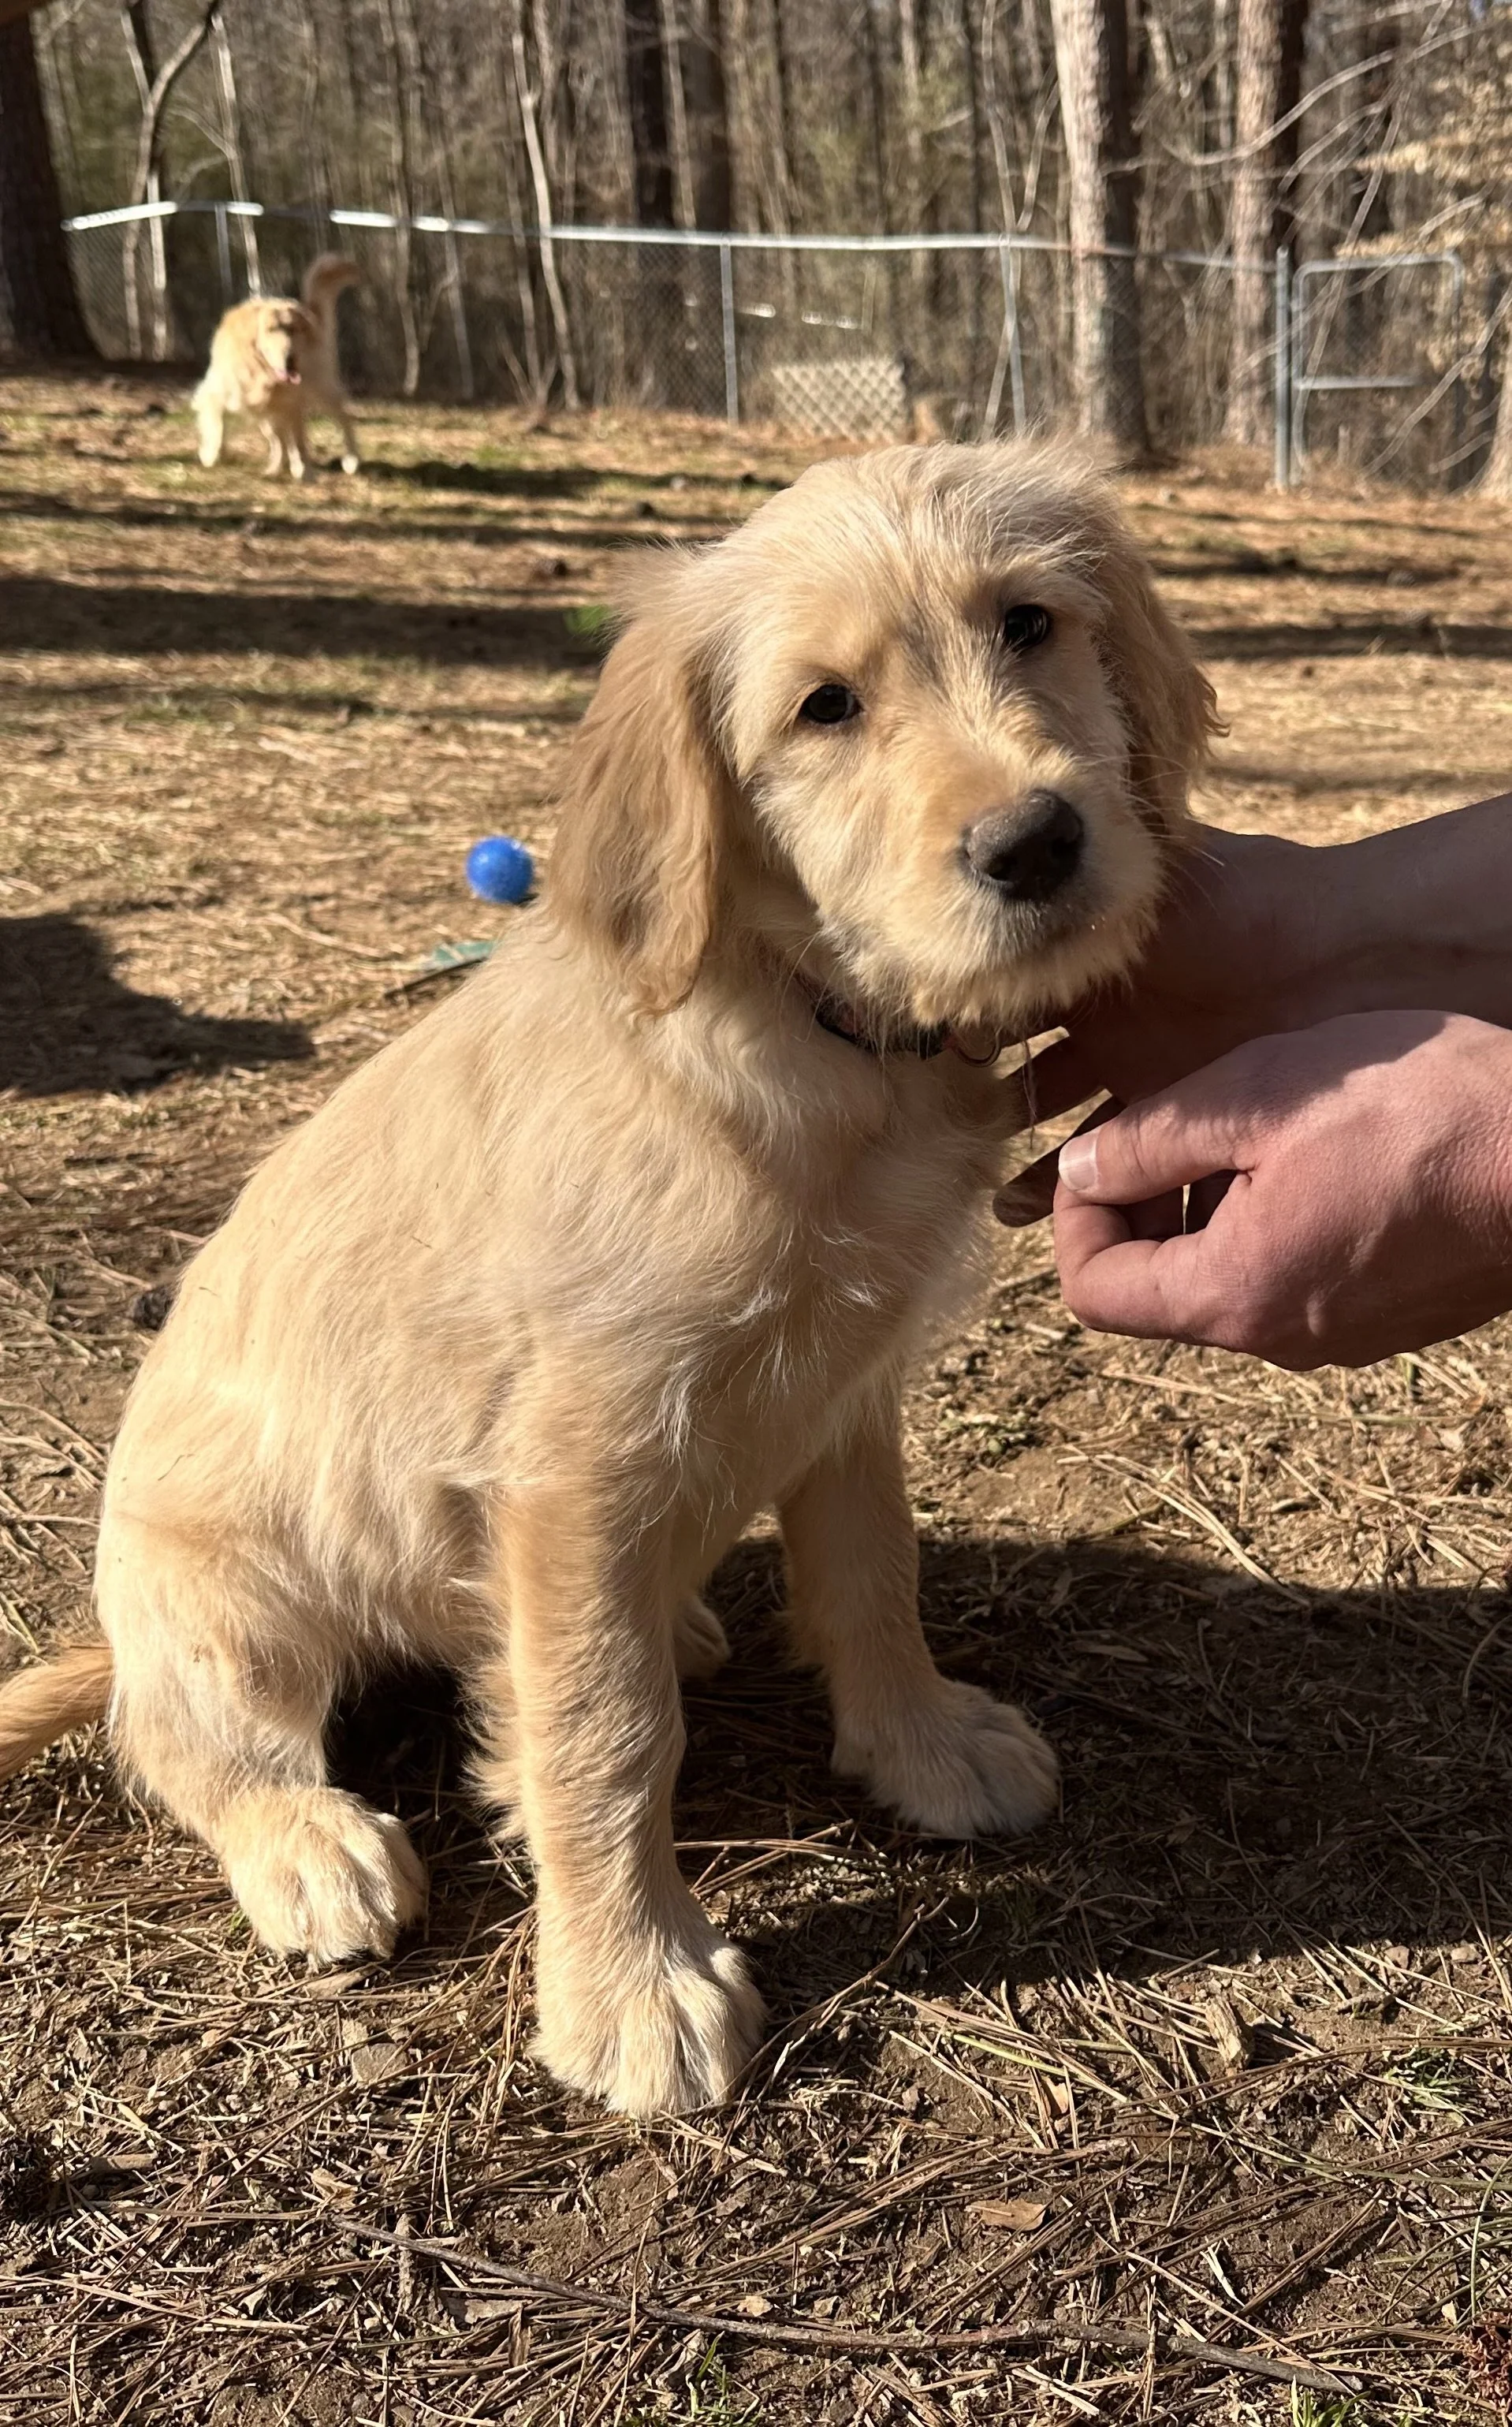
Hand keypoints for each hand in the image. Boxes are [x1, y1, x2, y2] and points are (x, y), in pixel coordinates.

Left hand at [1048, 1012, 1511, 1367]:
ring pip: (1228, 1279)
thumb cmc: (1421, 1113)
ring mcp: (1341, 1335)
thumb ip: (1152, 1139)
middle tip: (1170, 1123)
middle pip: (1157, 1290)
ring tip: (1249, 1126)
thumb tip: (1079, 1169)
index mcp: (1232, 1297)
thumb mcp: (1262, 1096)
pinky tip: (1317, 1152)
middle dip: (1141, 1206)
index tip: (1102, 1147)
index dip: (1073, 1216)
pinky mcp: (1388, 1316)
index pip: (1092, 1292)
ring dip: (1210, 1208)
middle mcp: (1278, 1340)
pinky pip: (1294, 1279)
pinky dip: (1272, 1222)